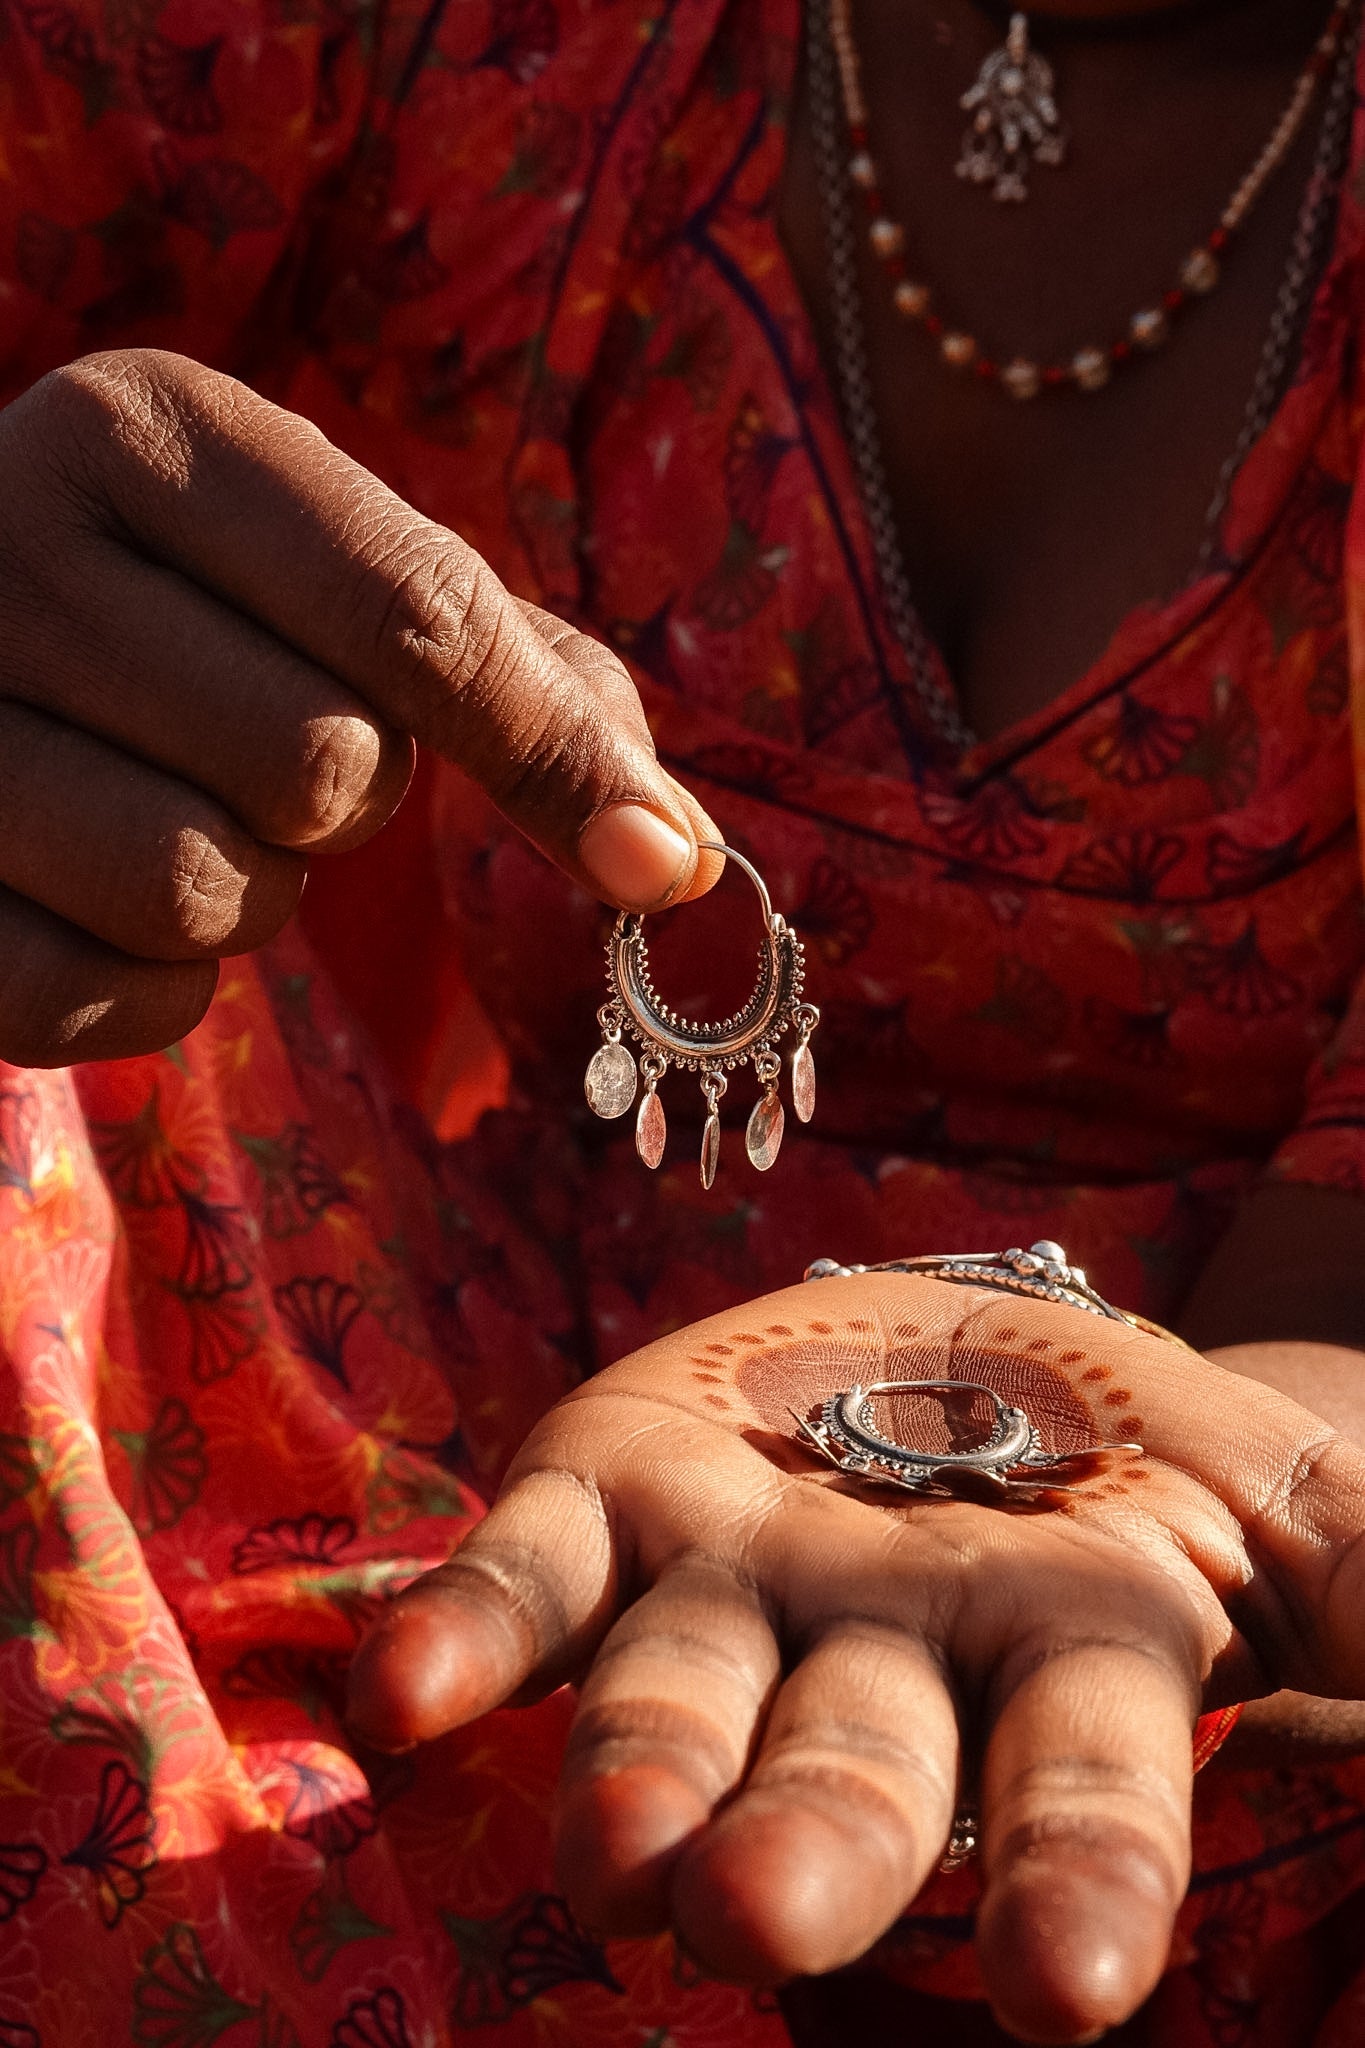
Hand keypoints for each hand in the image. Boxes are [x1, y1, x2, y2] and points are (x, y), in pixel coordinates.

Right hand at [0, 348, 718, 1065]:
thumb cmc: (198, 615)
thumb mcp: (349, 583)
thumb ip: (526, 683)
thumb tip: (676, 859)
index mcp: (148, 427)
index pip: (412, 615)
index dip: (547, 757)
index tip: (657, 864)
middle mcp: (6, 534)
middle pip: (321, 767)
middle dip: (343, 803)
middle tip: (265, 751)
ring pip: (202, 890)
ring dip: (246, 895)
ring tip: (177, 812)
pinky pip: (95, 998)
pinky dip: (148, 992)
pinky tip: (103, 904)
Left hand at [348, 1271, 1364, 2044]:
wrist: (973, 1346)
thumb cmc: (1145, 1453)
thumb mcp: (1292, 1498)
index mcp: (1063, 1664)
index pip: (1082, 1796)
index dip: (1078, 1883)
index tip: (1068, 1992)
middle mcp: (879, 1654)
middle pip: (850, 1774)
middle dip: (814, 1852)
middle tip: (748, 1926)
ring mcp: (734, 1580)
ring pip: (679, 1694)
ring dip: (637, 1772)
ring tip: (607, 1861)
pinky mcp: (611, 1491)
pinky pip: (528, 1568)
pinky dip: (467, 1630)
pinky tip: (404, 1696)